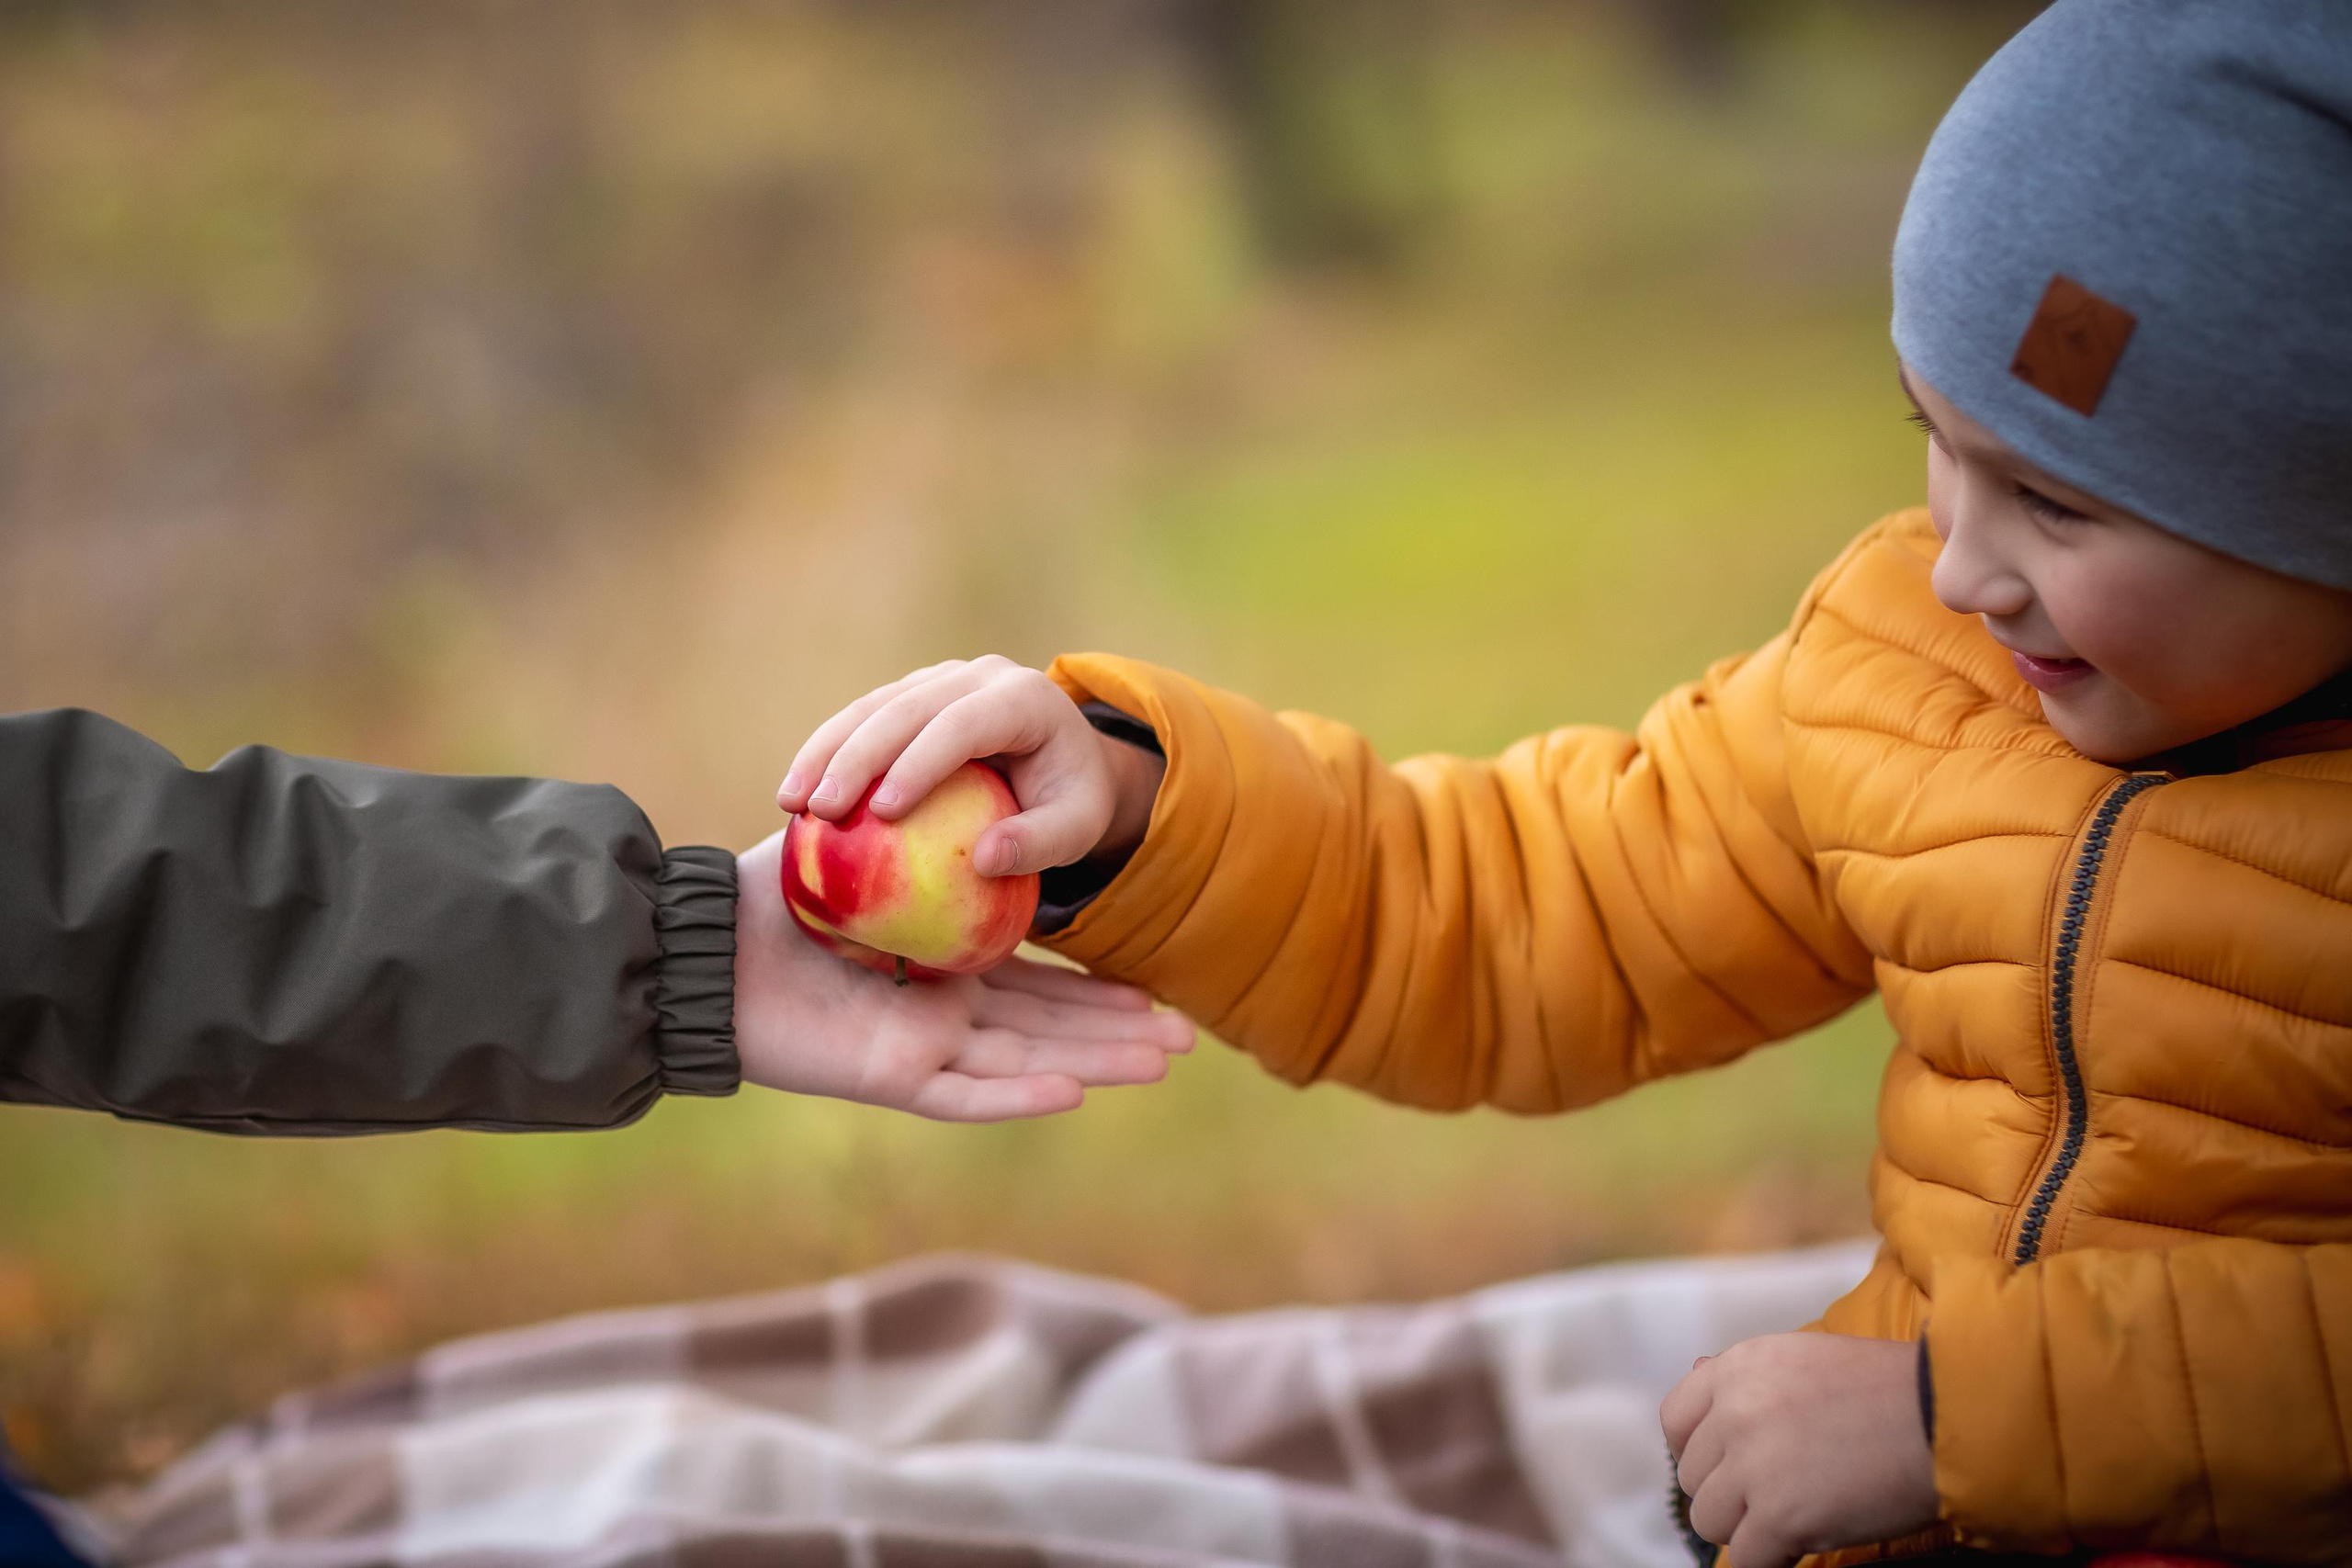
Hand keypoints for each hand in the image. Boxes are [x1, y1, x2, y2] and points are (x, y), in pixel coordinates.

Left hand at [732, 830, 1192, 1119]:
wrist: (704, 948)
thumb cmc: (771, 897)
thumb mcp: (868, 855)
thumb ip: (923, 846)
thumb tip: (989, 814)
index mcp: (943, 970)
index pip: (1039, 985)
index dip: (1098, 991)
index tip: (1155, 988)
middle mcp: (941, 1016)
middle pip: (1050, 1031)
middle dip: (1119, 1034)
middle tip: (1186, 1036)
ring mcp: (921, 1049)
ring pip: (1026, 1063)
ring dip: (1095, 1062)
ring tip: (1163, 1059)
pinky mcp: (891, 1076)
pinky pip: (965, 1092)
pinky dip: (1018, 1095)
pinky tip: (1075, 1091)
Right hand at [776, 656, 1162, 876]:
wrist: (1069, 757)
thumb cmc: (1073, 800)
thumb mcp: (1078, 827)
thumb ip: (1040, 844)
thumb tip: (983, 861)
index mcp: (1024, 699)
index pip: (962, 725)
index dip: (920, 762)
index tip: (884, 812)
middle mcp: (979, 677)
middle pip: (907, 709)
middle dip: (857, 758)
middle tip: (822, 810)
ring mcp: (942, 679)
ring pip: (874, 706)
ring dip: (827, 752)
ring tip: (791, 802)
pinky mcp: (915, 694)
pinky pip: (864, 717)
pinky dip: (828, 752)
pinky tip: (797, 792)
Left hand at [1660, 1333, 1937, 1567]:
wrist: (1947, 1417)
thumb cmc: (1889, 1391)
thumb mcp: (1804, 1358)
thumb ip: (1747, 1377)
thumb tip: (1697, 1374)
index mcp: (1738, 1368)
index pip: (1675, 1420)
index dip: (1696, 1451)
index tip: (1724, 1468)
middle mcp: (1734, 1412)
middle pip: (1694, 1477)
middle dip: (1731, 1493)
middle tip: (1778, 1496)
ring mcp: (1753, 1466)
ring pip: (1711, 1520)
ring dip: (1747, 1529)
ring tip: (1795, 1519)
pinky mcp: (1779, 1517)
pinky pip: (1744, 1559)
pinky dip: (1768, 1562)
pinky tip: (1796, 1550)